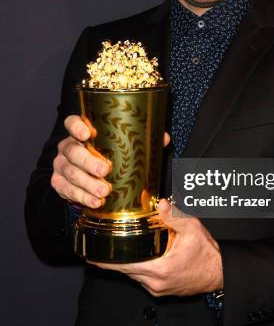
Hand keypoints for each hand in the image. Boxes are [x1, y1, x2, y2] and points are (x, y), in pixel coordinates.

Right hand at [51, 114, 169, 207]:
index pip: (72, 123)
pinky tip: (95, 202)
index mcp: (81, 132)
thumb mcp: (125, 146)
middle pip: (72, 151)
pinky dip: (81, 197)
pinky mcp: (59, 184)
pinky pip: (66, 190)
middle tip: (105, 171)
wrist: (91, 177)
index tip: (87, 134)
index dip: (77, 127)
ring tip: (103, 193)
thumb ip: (143, 139)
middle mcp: (68, 147)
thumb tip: (163, 138)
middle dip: (88, 162)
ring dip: (87, 184)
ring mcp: (61, 166)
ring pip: (69, 173)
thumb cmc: (109, 157)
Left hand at [87, 198, 223, 296]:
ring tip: (114, 249)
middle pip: (125, 270)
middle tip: (96, 247)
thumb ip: (173, 216)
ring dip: (124, 263)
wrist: (220, 273)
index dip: (105, 261)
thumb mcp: (192, 228)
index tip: (90, 256)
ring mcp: (157, 289)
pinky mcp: (161, 290)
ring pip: (133, 275)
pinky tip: (135, 256)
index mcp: (159, 269)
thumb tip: (159, 203)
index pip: (124, 265)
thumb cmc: (207, 253)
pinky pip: (142, 278)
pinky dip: (136, 267)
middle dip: (111, 259)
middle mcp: (155, 283)